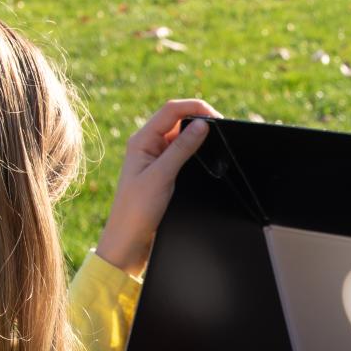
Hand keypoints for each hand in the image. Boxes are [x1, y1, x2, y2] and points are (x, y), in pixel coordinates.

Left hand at [95, 98, 222, 277]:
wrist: (127, 242)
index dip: (195, 107)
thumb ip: (181, 149)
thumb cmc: (136, 211)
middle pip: (177, 120)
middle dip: (199, 119)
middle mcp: (148, 146)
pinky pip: (182, 154)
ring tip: (218, 143)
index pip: (171, 110)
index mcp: (141, 140)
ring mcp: (155, 159)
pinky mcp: (163, 173)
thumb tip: (202, 125)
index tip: (217, 117)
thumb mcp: (161, 177)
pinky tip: (207, 159)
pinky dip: (195, 152)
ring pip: (181, 137)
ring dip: (198, 136)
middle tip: (222, 130)